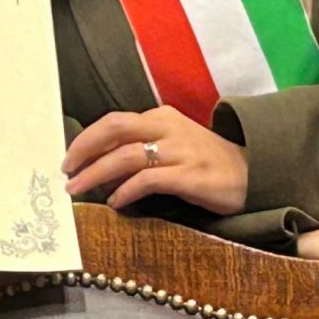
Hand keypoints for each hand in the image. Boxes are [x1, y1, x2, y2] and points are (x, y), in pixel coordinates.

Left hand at [62, 106, 247, 214]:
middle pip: (114, 129)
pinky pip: (149, 180)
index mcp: (160, 117)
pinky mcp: (190, 176)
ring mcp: (179, 151)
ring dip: (97, 173)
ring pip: (126, 155)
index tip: (69, 157)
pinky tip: (115, 202)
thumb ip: (143, 145)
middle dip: (84, 149)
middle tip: (66, 170)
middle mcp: (167, 128)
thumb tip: (102, 162)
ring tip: (79, 189)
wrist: (252, 174)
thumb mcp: (174, 142)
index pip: (114, 121)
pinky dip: (127, 190)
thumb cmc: (206, 161)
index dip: (87, 138)